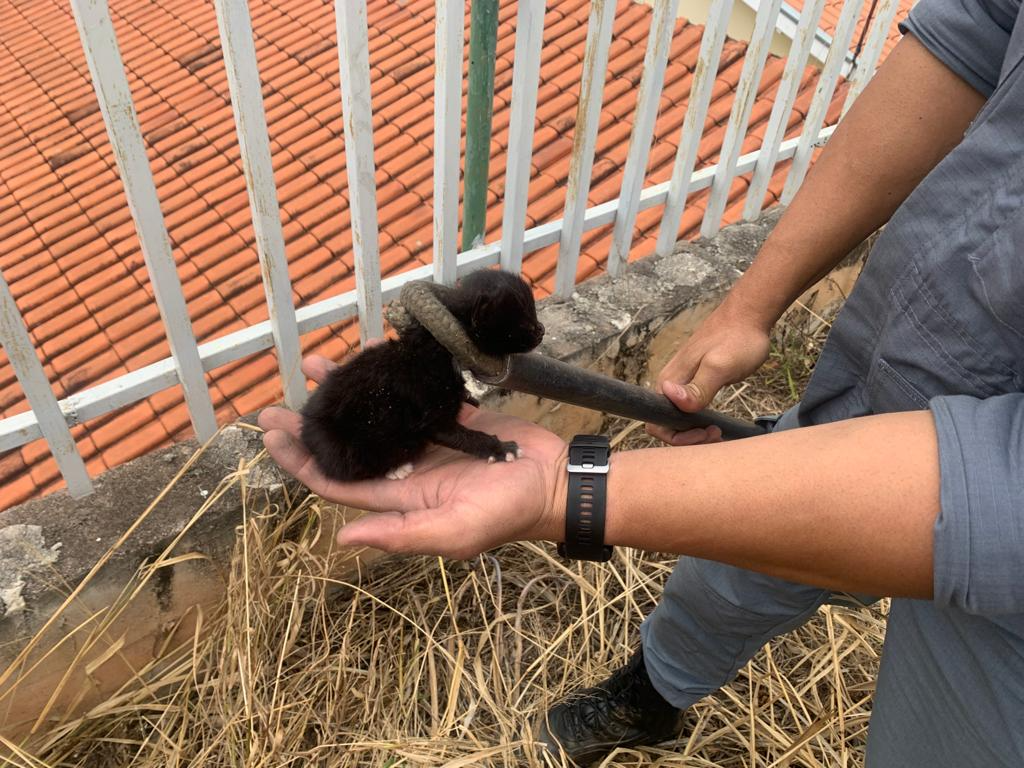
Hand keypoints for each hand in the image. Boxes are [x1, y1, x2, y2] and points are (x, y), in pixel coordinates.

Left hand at [258, 354, 568, 558]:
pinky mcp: (450, 418)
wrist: (554, 482)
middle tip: (273, 404)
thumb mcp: (454, 532)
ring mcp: (426, 443)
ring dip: (344, 394)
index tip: (270, 435)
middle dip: (308, 427)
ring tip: (315, 366)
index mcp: (399, 499)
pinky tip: (373, 355)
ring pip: (373, 416)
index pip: (335, 481)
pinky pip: (411, 396)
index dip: (300, 461)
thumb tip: (339, 537)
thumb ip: (400, 533)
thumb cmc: (507, 512)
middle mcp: (404, 471)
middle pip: (345, 446)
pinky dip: (390, 377)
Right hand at [648, 305, 769, 445]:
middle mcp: (670, 383)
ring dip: (693, 431)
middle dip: (687, 437)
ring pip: (677, 418)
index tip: (705, 431)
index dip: (677, 436)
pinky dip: (697, 421)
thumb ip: (697, 387)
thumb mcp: (720, 367)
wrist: (748, 316)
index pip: (656, 422)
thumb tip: (671, 398)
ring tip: (717, 431)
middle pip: (665, 424)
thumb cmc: (738, 339)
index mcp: (670, 381)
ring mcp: (681, 382)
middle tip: (715, 434)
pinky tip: (714, 423)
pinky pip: (686, 409)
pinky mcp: (693, 381)